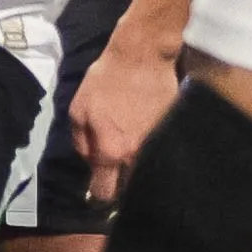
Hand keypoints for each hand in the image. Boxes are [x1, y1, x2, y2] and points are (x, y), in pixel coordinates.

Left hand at [71, 34, 182, 202]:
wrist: (142, 58)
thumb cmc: (106, 81)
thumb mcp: (78, 109)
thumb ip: (81, 142)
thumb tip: (90, 162)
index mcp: (111, 152)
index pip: (105, 192)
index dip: (98, 194)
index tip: (97, 187)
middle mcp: (137, 156)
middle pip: (129, 189)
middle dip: (121, 185)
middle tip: (115, 171)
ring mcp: (159, 147)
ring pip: (148, 173)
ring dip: (138, 170)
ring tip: (131, 155)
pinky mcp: (173, 135)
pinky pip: (162, 155)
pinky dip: (154, 153)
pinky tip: (147, 140)